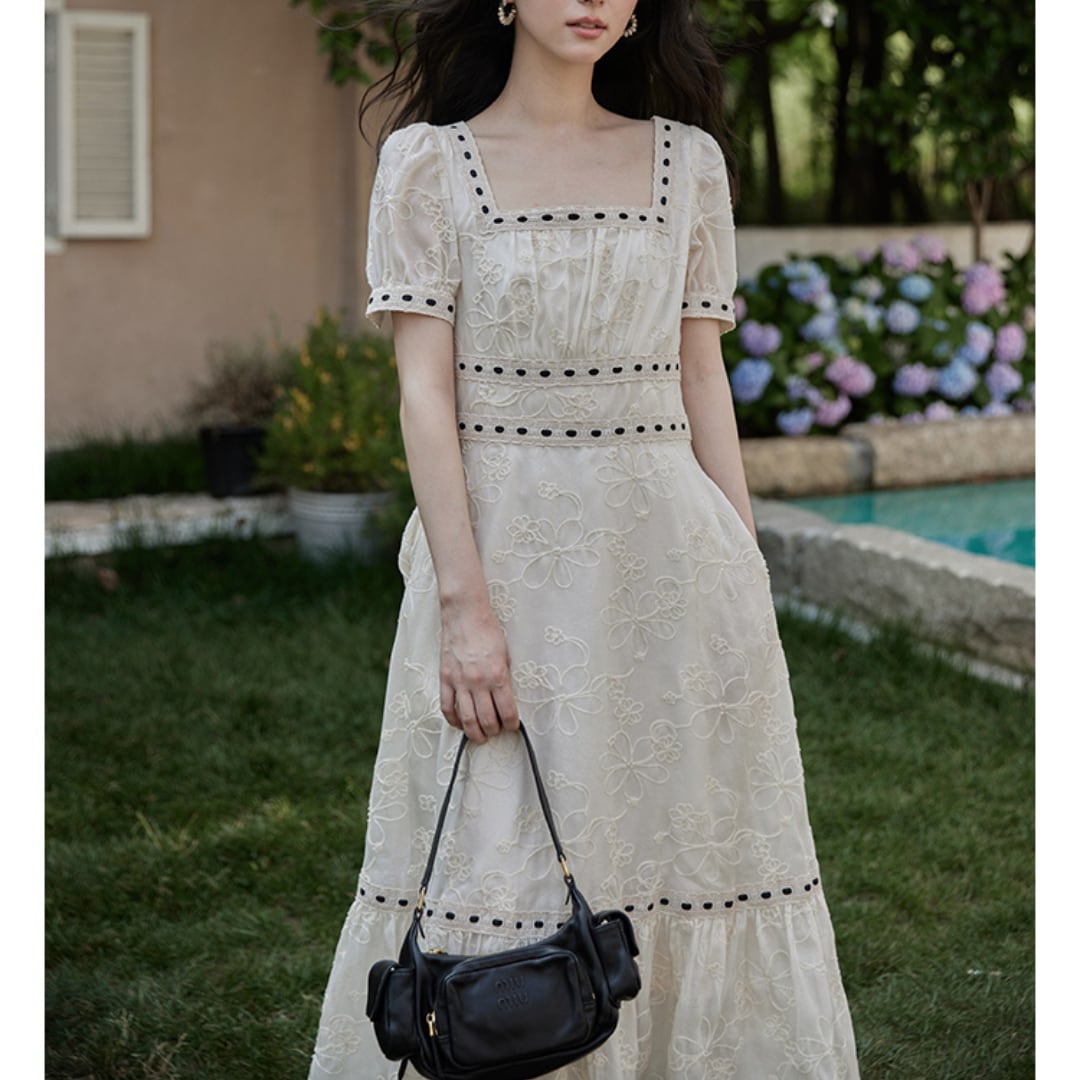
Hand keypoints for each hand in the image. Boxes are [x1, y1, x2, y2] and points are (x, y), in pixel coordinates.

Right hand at [439, 598, 519, 743]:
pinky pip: (447, 707)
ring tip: (480, 736)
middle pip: (486, 720)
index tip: (513, 726)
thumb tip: (505, 698)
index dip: (512, 724)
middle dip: (494, 731)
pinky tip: (460, 724)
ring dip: (475, 732)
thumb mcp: (505, 654)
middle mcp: (478, 682)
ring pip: (466, 719)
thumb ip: (504, 677)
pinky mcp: (445, 678)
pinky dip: (453, 720)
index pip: (507, 711)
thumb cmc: (488, 631)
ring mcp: (459, 682)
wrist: (465, 615)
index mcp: (497, 676)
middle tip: (496, 731)